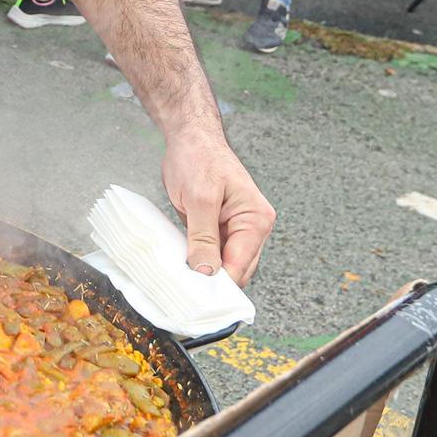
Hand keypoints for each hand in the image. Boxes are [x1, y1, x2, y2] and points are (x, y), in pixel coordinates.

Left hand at [160, 125, 275, 284]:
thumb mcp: (200, 198)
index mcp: (256, 219)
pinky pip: (210, 252)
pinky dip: (198, 260)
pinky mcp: (217, 228)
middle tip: (185, 293)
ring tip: (180, 281)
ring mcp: (234, 229)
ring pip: (222, 263)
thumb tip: (207, 271)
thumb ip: (204, 237)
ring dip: (204, 271)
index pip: (241, 264)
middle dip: (213, 281)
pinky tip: (180, 266)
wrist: (190, 137)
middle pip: (235, 269)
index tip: (198, 299)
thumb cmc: (199, 158)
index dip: (220, 284)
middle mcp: (251, 227)